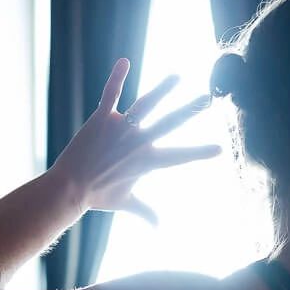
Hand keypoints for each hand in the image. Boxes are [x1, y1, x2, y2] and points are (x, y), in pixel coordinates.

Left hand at [51, 59, 217, 221]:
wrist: (68, 187)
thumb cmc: (97, 196)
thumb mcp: (125, 203)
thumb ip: (145, 212)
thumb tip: (158, 227)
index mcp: (147, 161)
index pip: (180, 157)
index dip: (200, 153)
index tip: (220, 148)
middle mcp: (138, 143)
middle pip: (169, 124)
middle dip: (190, 111)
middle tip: (206, 99)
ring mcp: (120, 129)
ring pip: (145, 105)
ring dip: (162, 89)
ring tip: (177, 76)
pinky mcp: (101, 119)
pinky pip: (111, 94)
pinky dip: (117, 77)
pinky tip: (124, 61)